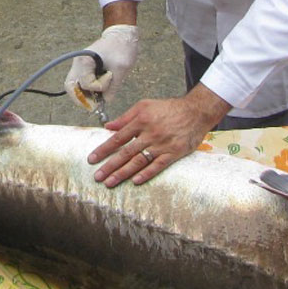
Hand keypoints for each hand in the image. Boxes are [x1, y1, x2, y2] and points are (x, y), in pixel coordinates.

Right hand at [64, 25, 138, 109]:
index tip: (110, 78)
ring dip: (84, 95)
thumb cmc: (121, 49)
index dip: (99, 87)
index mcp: (85, 61)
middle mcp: (77, 63)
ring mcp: (79, 66)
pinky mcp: (84, 68)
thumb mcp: (121, 69)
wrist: (121, 35)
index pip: (87, 84)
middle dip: (82, 99)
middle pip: (71, 87)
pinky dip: (87, 90)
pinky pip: (80, 83)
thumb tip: (105, 101)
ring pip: (74, 87)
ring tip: (96, 100)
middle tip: (93, 107)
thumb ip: (113, 87)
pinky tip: (97, 92)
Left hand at [88, 85, 230, 186]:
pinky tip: (135, 181)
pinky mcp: (174, 152)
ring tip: (110, 182)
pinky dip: (146, 173)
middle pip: (126, 153)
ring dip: (123, 173)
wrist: (196, 111)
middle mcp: (150, 134)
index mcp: (141, 121)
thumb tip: (108, 127)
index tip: (92, 159)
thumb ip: (126, 117)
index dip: (104, 150)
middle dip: (110, 166)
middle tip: (97, 177)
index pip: (118, 138)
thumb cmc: (169, 108)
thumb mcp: (145, 106)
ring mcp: (162, 144)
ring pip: (139, 161)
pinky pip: (158, 165)